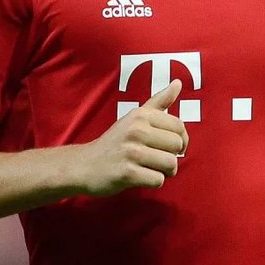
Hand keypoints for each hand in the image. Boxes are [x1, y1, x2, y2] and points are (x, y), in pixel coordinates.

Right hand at [77, 79, 189, 196]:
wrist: (84, 165)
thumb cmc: (115, 141)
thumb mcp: (135, 117)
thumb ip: (159, 101)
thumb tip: (178, 82)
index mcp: (141, 115)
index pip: (179, 126)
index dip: (180, 139)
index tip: (169, 146)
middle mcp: (136, 130)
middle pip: (177, 146)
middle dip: (172, 156)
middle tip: (157, 159)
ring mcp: (131, 152)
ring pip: (171, 164)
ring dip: (165, 171)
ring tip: (151, 168)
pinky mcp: (127, 173)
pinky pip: (158, 180)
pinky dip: (153, 182)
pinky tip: (141, 177)